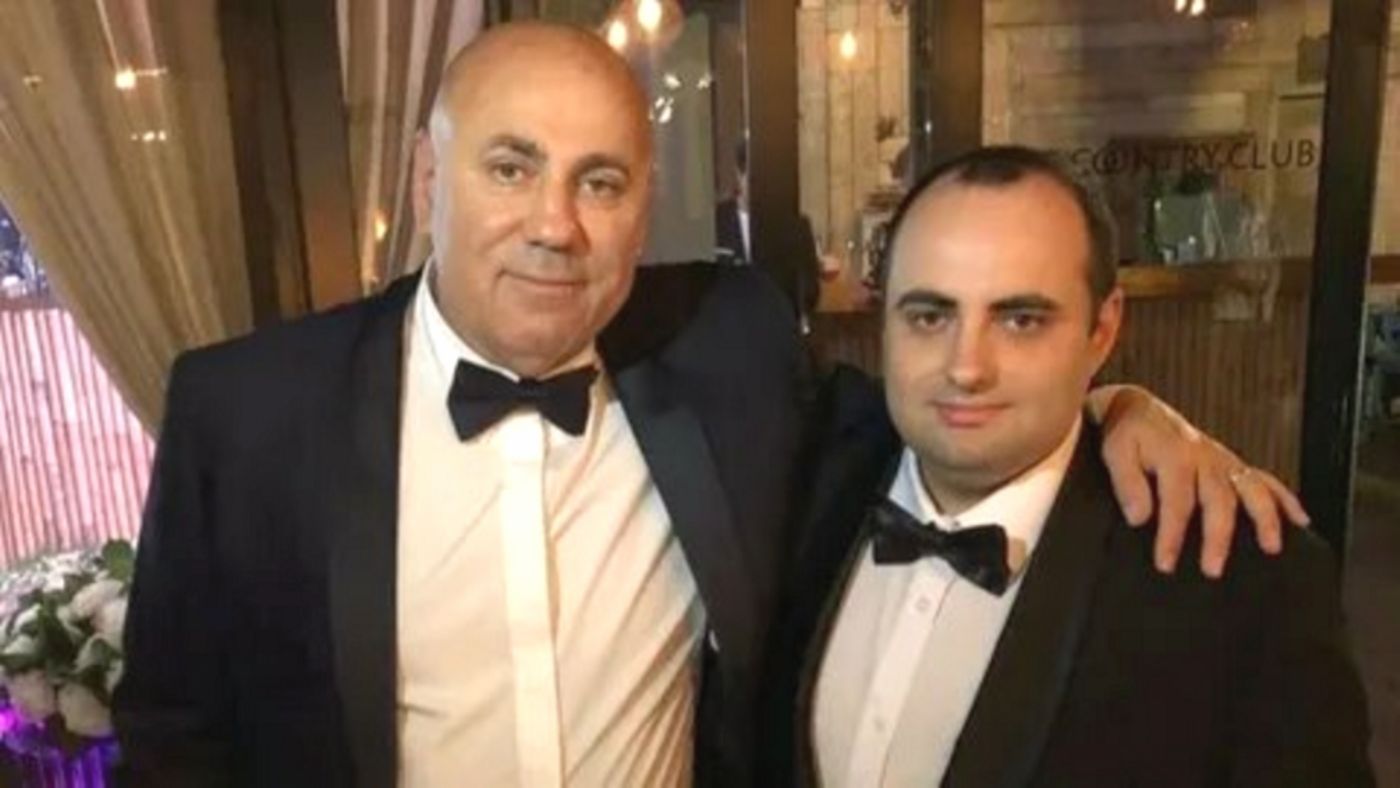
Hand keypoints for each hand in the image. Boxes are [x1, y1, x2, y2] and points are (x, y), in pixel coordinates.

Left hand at [1089, 385, 1309, 577]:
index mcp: (1174, 455)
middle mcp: (1204, 456)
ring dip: (1264, 517)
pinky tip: (1299, 520)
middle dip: (1218, 537)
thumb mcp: (1114, 452)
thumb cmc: (1125, 434)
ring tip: (1272, 547)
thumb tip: (1139, 517)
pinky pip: (1263, 478)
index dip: (1172, 535)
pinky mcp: (1231, 463)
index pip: (1177, 502)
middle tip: (1213, 569)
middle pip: (1219, 499)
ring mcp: (1222, 459)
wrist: (1137, 410)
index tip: (1166, 563)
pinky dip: (1284, 498)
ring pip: (1251, 487)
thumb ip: (1127, 483)